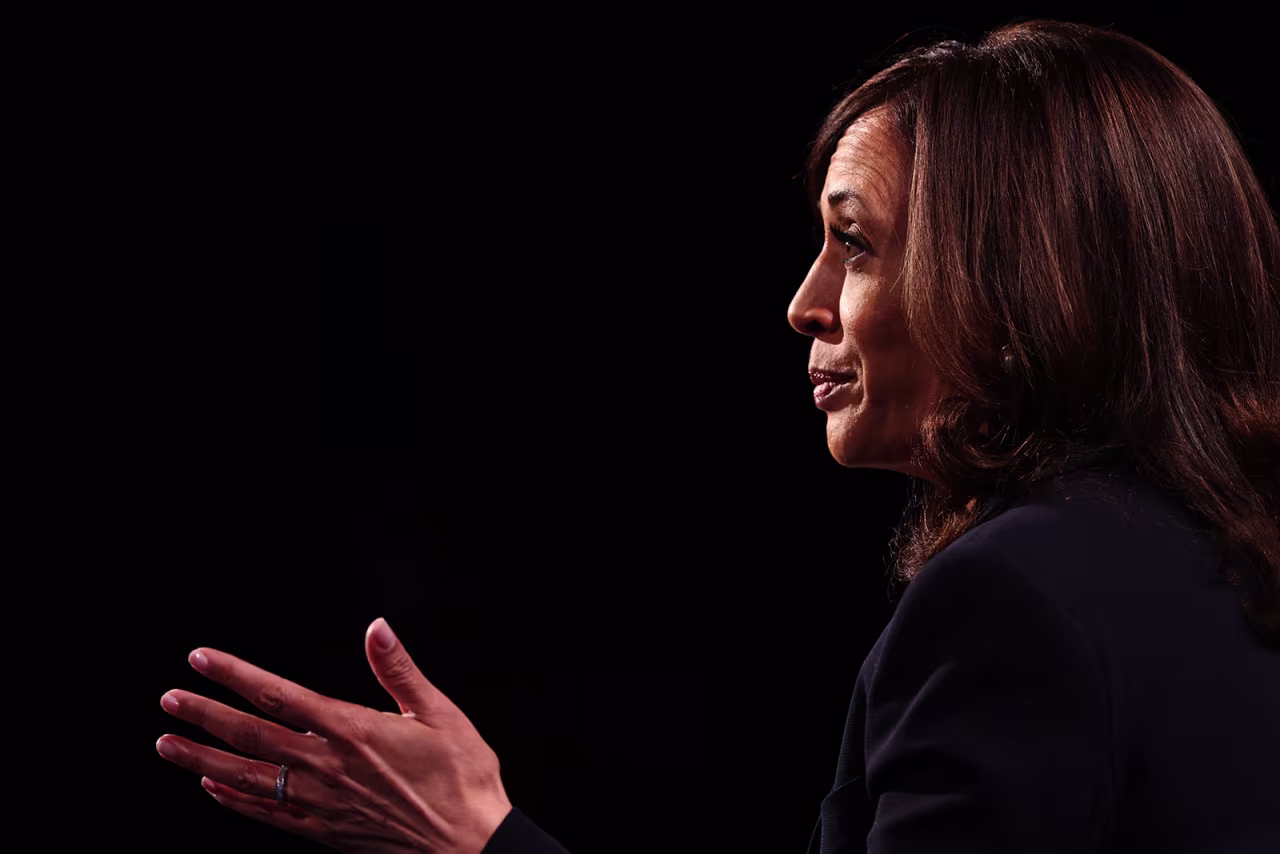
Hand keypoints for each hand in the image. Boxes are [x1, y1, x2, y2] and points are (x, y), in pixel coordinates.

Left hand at [156, 618, 513, 853]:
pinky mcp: (325, 830)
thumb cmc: (463, 777)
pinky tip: (211, 788)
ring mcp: (321, 803)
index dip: (236, 676)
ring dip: (203, 760)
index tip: (201, 660)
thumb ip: (399, 670)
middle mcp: (328, 767)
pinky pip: (268, 814)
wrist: (469, 845)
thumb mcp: (440, 713)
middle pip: (252, 737)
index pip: (279, 696)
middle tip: (168, 700)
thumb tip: (377, 627)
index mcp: (353, 731)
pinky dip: (234, 800)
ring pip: (249, 778)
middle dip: (205, 716)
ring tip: (168, 745)